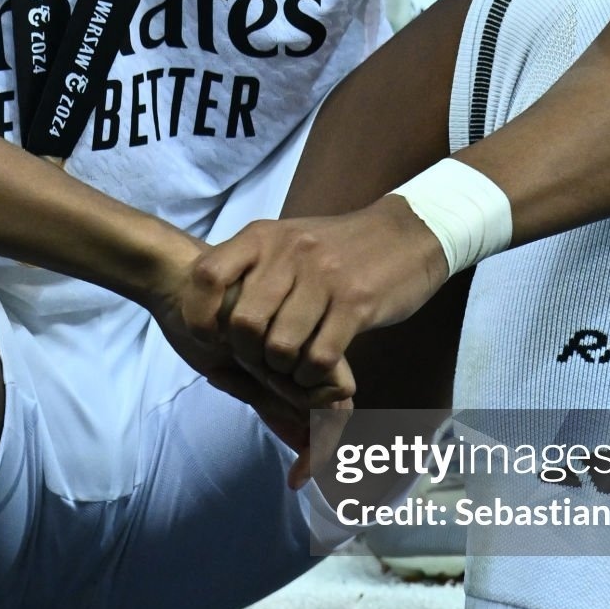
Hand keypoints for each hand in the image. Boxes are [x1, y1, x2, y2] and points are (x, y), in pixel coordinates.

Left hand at [179, 198, 449, 483]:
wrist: (409, 234)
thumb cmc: (339, 247)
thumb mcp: (288, 240)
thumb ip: (251, 266)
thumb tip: (208, 311)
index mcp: (263, 236)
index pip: (207, 276)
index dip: (200, 315)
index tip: (213, 336)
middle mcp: (290, 252)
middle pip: (243, 324)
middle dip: (249, 354)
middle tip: (263, 358)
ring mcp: (325, 278)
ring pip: (279, 348)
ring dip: (283, 369)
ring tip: (293, 363)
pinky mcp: (357, 304)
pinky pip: (318, 357)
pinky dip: (312, 374)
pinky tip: (317, 366)